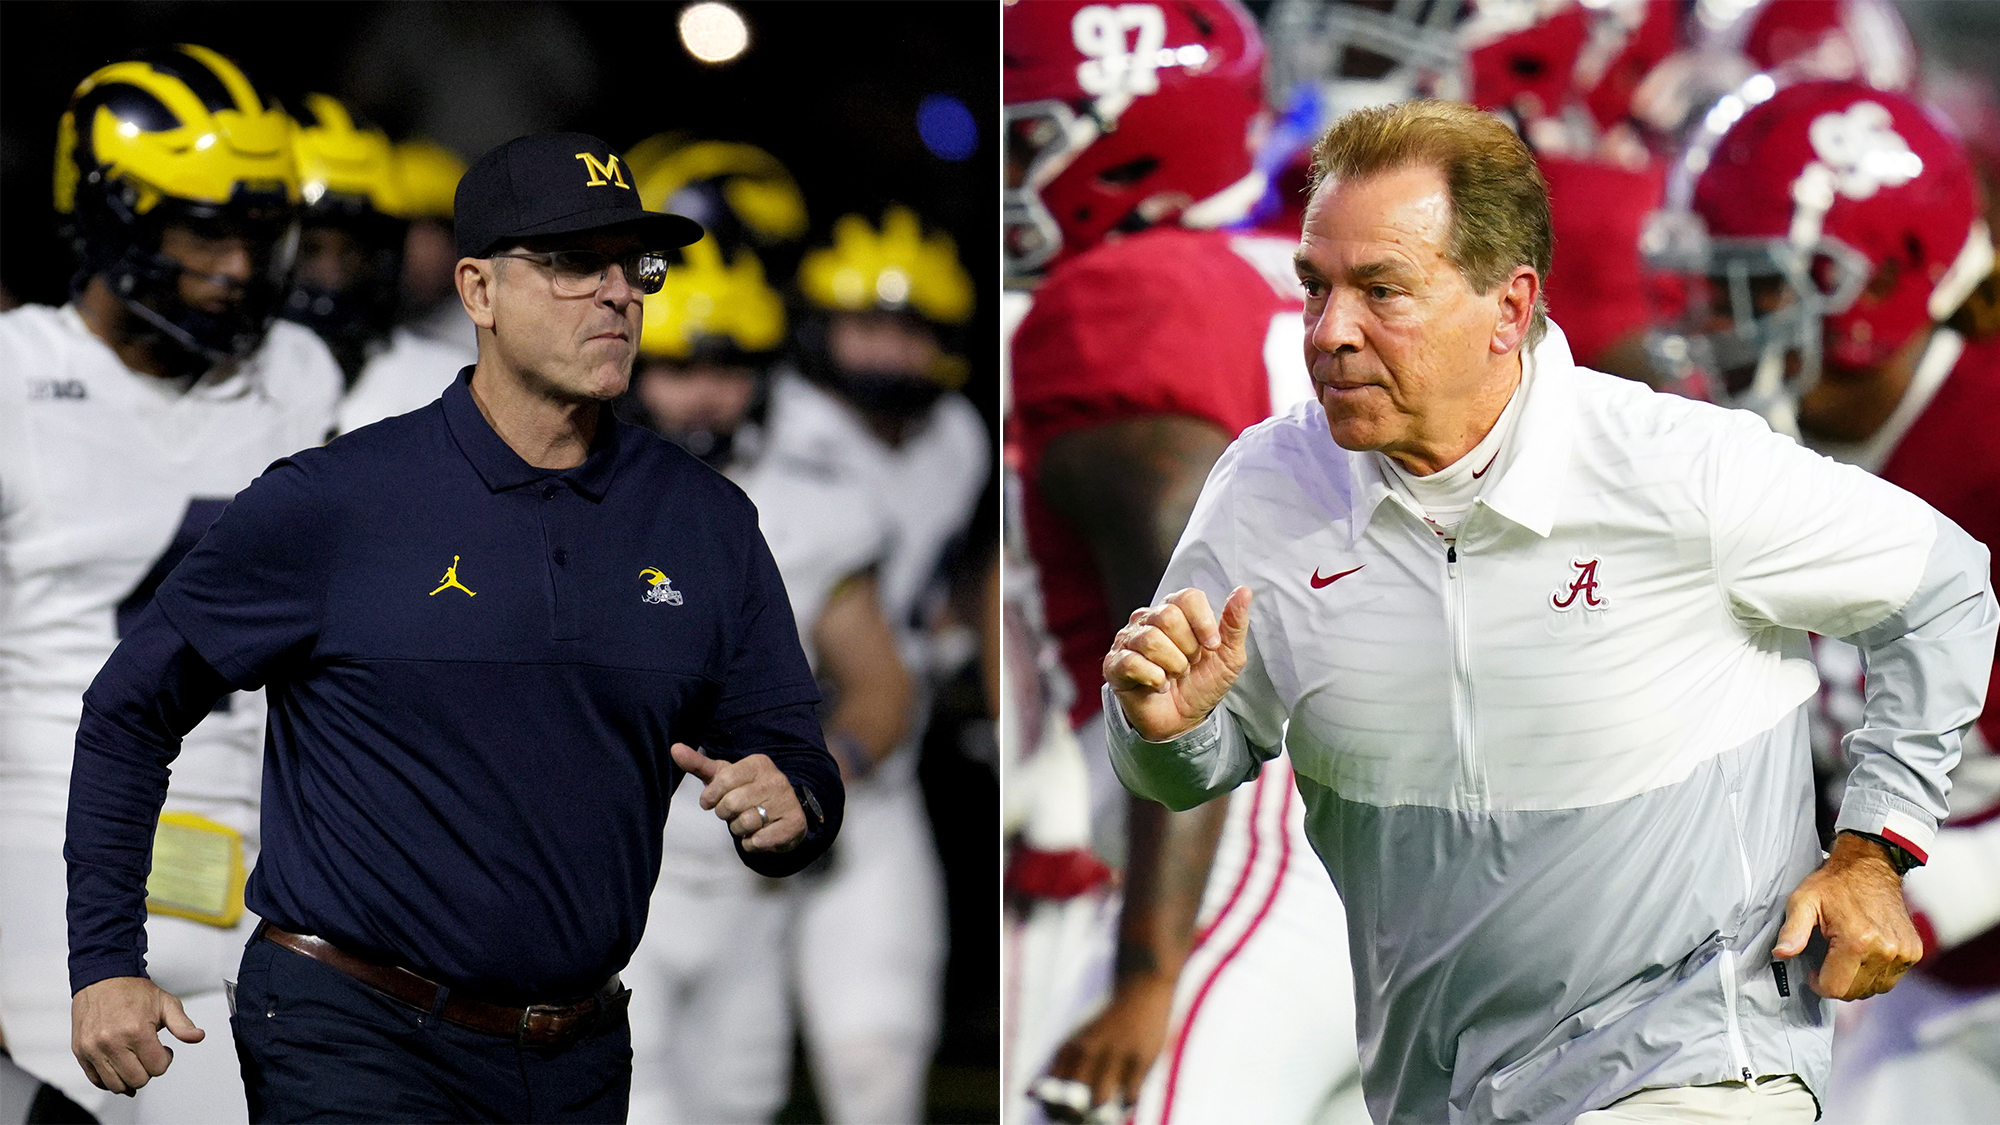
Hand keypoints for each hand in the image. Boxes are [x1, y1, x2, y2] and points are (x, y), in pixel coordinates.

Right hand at [71, 976, 203, 1095]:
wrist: (102, 978)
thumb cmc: (133, 991)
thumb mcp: (166, 1003)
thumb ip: (182, 1024)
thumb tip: (197, 1037)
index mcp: (136, 1031)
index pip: (157, 1068)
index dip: (165, 1060)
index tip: (163, 1049)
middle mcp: (112, 1042)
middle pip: (137, 1080)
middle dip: (148, 1071)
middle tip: (149, 1055)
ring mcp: (93, 1049)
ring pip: (116, 1085)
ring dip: (129, 1078)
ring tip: (134, 1060)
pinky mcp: (80, 1051)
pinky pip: (96, 1080)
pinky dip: (109, 1080)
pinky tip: (119, 1067)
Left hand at [671, 743, 804, 852]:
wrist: (784, 812)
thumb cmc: (747, 792)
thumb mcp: (723, 776)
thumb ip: (698, 763)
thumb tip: (674, 748)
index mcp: (758, 763)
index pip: (723, 780)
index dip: (711, 796)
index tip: (711, 801)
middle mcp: (775, 779)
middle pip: (731, 804)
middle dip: (726, 814)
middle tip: (734, 812)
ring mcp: (786, 801)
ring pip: (745, 824)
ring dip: (739, 829)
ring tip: (748, 822)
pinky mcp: (793, 824)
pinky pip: (758, 841)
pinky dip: (752, 843)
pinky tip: (760, 834)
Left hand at [1046, 972, 1176, 1113]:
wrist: (1140, 991)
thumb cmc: (1105, 1022)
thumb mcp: (1076, 1037)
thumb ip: (1055, 1068)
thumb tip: (1027, 1095)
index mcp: (1068, 1047)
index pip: (1049, 1093)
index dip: (1054, 1110)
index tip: (1062, 1112)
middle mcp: (1087, 1051)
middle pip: (1071, 1103)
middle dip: (1076, 1117)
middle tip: (1084, 1115)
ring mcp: (1114, 1055)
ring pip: (1099, 1103)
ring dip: (1102, 1112)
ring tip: (1107, 1108)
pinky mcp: (1141, 1060)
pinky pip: (1129, 1098)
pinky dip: (1127, 1105)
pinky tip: (1127, 1098)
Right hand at [1102, 586, 1251, 741]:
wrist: (1182, 720)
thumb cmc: (1202, 683)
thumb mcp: (1228, 656)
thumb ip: (1234, 624)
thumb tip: (1243, 591)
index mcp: (1176, 611)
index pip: (1188, 598)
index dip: (1203, 622)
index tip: (1211, 646)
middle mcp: (1148, 619)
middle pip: (1168, 617)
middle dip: (1187, 649)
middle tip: (1189, 665)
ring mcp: (1128, 640)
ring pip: (1150, 640)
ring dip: (1172, 666)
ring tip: (1175, 676)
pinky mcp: (1115, 664)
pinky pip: (1131, 663)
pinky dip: (1153, 679)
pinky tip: (1159, 686)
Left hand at [1774, 833, 1923, 999]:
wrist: (1869, 866)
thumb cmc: (1834, 884)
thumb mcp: (1803, 901)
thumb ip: (1792, 931)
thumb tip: (1781, 953)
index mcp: (1857, 942)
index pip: (1835, 989)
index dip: (1818, 984)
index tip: (1812, 971)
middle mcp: (1885, 951)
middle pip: (1855, 993)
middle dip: (1836, 983)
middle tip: (1827, 961)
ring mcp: (1903, 953)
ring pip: (1874, 989)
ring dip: (1857, 980)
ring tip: (1845, 956)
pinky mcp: (1913, 952)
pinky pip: (1891, 979)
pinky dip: (1875, 973)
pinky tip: (1863, 955)